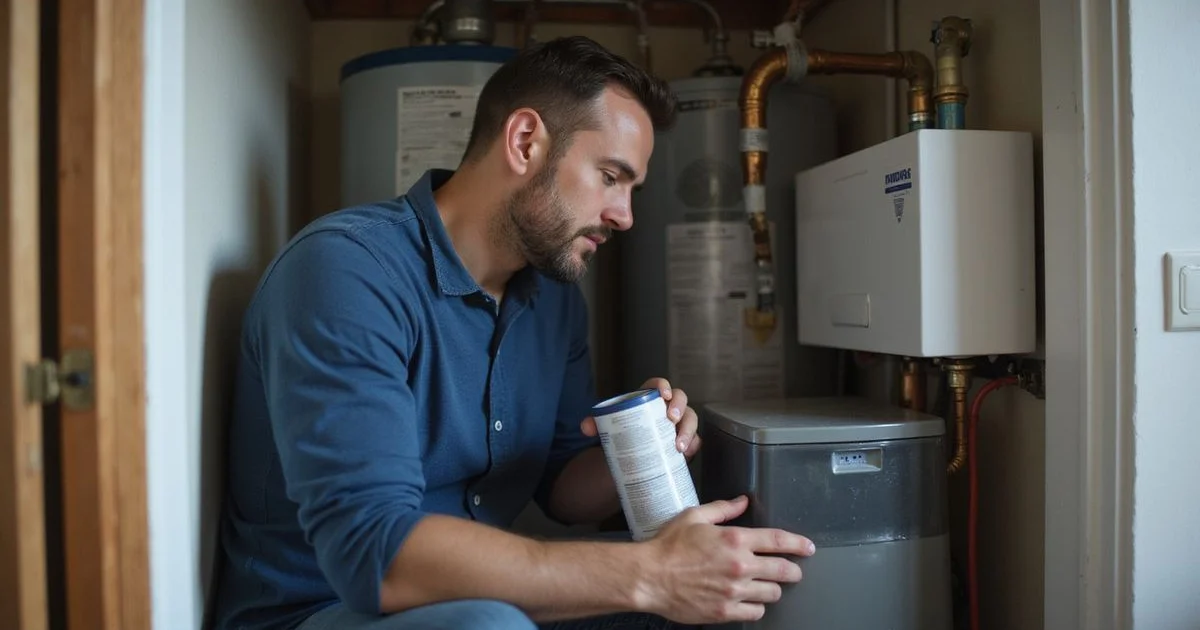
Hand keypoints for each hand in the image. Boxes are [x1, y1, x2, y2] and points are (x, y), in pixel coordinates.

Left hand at [581, 378, 700, 459]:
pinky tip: (687, 454)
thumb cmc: (621, 435)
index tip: (663, 394)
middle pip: (680, 399)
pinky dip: (693, 445)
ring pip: (690, 420)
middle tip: (671, 419)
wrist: (627, 459)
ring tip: (679, 446)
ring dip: (688, 430)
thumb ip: (595, 425)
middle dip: (679, 407)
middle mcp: (666, 408)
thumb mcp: (607, 428)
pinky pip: (695, 441)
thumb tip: (586, 427)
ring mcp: (678, 425)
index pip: (658, 385)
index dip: (663, 386)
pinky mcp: (685, 442)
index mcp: (648, 399)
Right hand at [635, 496, 815, 624]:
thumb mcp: (694, 517)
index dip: (798, 544)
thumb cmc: (668, 546)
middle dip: (792, 571)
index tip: (808, 548)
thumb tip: (742, 501)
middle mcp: (740, 566)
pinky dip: (756, 607)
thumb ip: (723, 510)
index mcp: (735, 539)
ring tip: (765, 586)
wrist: (649, 577)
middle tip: (792, 572)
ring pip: (772, 593)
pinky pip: (755, 613)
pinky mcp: (725, 611)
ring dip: (772, 589)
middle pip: (783, 570)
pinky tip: (749, 602)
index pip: (778, 541)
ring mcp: (734, 591)